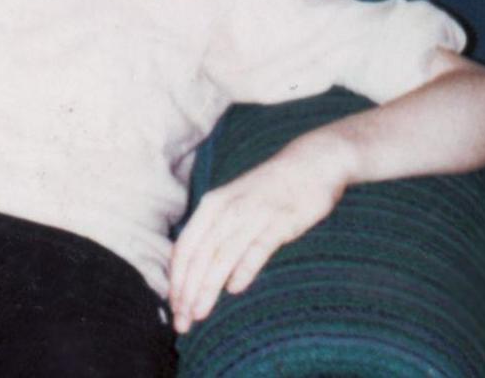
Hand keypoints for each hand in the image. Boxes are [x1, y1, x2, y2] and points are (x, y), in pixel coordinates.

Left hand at [168, 133, 353, 333]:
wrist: (310, 163)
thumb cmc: (269, 190)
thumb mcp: (234, 206)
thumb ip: (217, 234)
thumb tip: (198, 271)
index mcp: (211, 206)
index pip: (184, 249)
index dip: (176, 281)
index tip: (174, 308)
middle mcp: (227, 210)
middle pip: (199, 257)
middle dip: (186, 292)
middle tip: (182, 322)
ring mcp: (253, 215)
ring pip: (221, 256)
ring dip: (208, 287)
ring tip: (199, 313)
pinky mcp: (280, 221)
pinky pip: (257, 248)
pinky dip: (244, 268)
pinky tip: (234, 289)